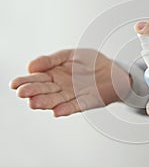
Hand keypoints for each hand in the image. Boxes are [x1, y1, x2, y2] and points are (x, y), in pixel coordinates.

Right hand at [10, 49, 130, 116]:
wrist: (115, 70)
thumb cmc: (93, 62)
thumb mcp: (71, 55)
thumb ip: (52, 60)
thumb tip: (31, 66)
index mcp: (55, 74)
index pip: (38, 78)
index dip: (26, 81)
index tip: (15, 84)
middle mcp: (61, 87)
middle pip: (45, 90)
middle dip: (33, 91)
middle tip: (22, 92)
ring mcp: (73, 96)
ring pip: (56, 100)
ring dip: (46, 102)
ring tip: (35, 103)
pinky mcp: (86, 102)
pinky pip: (75, 106)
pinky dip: (66, 109)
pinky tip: (57, 111)